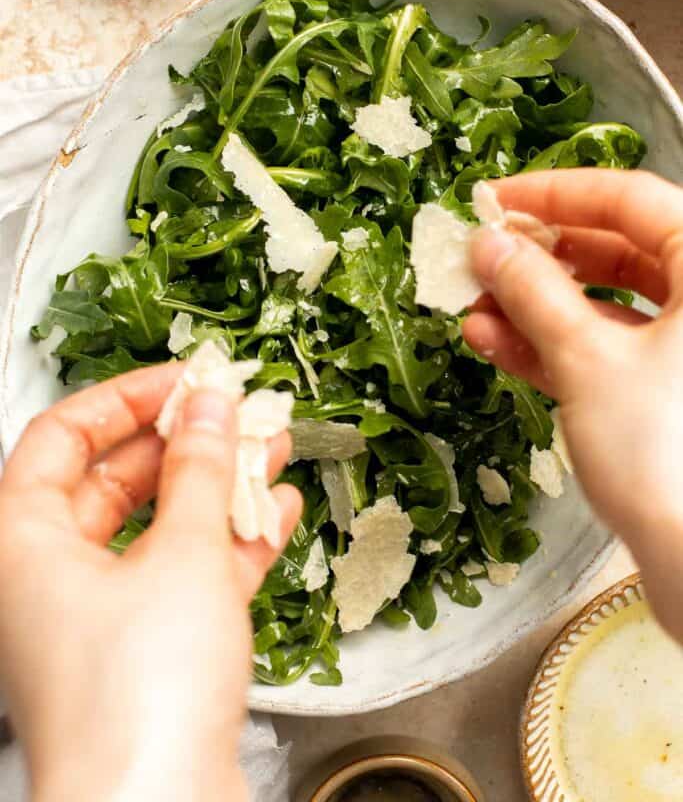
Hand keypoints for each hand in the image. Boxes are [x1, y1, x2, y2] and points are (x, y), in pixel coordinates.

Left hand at [0, 366, 300, 801]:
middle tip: (236, 411)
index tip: (185, 380)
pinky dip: (228, 544)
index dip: (126, 398)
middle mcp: (46, 577)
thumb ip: (200, 469)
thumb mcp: (182, 555)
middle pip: (113, 480)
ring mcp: (96, 617)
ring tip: (271, 447)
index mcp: (21, 541)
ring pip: (156, 528)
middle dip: (183, 443)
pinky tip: (276, 515)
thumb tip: (210, 403)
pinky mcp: (142, 652)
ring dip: (216, 489)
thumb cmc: (137, 695)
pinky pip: (184, 576)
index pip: (62, 435)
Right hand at [463, 169, 682, 642]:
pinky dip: (552, 345)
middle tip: (478, 259)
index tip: (495, 199)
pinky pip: (605, 350)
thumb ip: (534, 292)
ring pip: (605, 304)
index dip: (556, 192)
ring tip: (472, 308)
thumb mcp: (587, 359)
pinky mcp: (666, 395)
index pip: (630, 198)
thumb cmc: (667, 455)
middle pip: (616, 249)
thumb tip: (489, 244)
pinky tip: (495, 343)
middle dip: (539, 257)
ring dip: (534, 305)